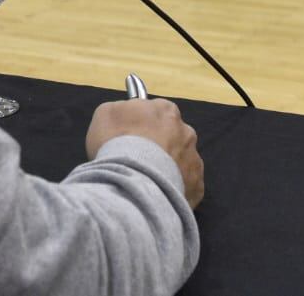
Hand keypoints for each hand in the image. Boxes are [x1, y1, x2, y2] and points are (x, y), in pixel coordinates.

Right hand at [87, 99, 203, 208]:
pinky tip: (156, 193)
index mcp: (166, 110)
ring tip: (146, 180)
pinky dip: (173, 188)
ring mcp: (194, 160)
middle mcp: (187, 132)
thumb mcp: (106, 114)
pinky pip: (185, 185)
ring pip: (180, 161)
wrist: (133, 182)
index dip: (142, 124)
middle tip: (138, 159)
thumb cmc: (117, 143)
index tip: (130, 136)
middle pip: (172, 136)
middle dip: (158, 145)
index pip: (156, 112)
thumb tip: (127, 114)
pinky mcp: (197, 186)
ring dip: (167, 167)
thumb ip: (121, 110)